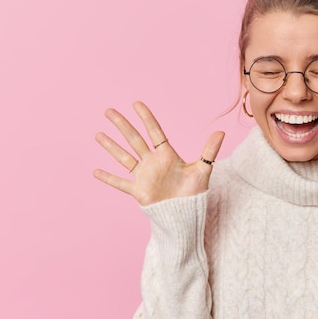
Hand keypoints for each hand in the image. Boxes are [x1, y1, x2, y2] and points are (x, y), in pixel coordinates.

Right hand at [93, 101, 224, 205]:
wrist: (186, 214)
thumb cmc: (195, 192)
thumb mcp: (203, 169)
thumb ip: (210, 151)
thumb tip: (222, 131)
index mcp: (167, 155)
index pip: (154, 132)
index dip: (146, 118)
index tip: (136, 104)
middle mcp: (152, 162)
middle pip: (135, 140)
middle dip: (122, 125)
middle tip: (109, 111)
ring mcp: (144, 176)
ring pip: (124, 157)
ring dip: (111, 146)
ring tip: (98, 134)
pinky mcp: (139, 191)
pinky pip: (121, 183)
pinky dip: (109, 178)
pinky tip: (95, 171)